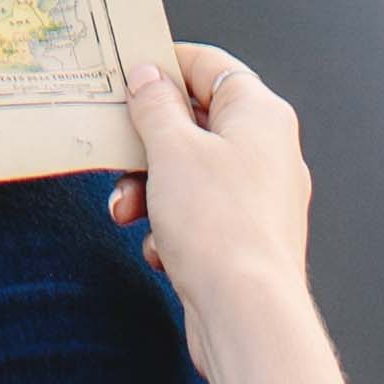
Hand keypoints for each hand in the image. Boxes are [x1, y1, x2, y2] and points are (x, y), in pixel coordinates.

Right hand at [110, 43, 314, 337]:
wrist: (248, 316)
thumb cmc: (219, 227)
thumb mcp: (171, 150)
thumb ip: (155, 107)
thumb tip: (149, 77)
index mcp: (261, 115)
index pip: (209, 67)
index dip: (165, 66)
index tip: (126, 75)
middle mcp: (268, 151)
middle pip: (196, 123)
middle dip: (147, 145)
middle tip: (115, 155)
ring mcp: (260, 198)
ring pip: (191, 174)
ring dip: (149, 191)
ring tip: (125, 212)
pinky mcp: (246, 239)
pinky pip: (199, 216)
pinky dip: (171, 227)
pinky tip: (160, 251)